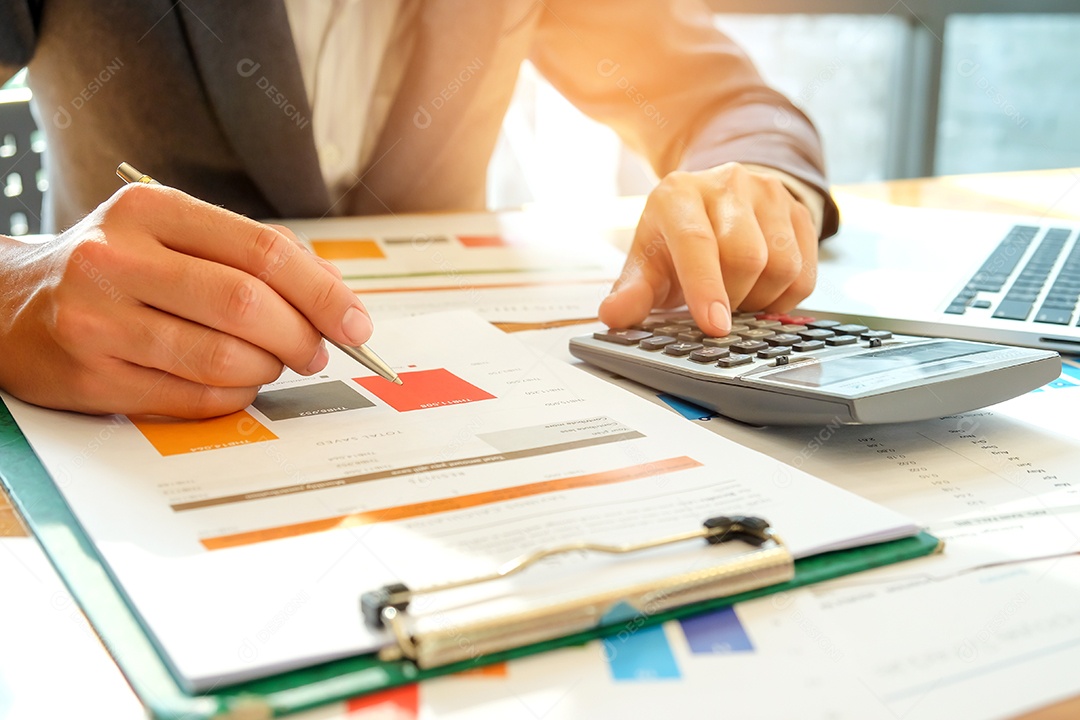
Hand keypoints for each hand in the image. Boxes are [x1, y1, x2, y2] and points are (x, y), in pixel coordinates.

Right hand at [0, 183, 369, 417]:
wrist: (9, 304)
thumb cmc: (116, 268)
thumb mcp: (174, 233)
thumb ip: (254, 254)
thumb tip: (335, 294)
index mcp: (150, 210)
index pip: (263, 251)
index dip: (324, 293)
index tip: (357, 323)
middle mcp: (117, 259)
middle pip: (247, 305)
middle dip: (302, 337)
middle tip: (318, 351)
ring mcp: (97, 320)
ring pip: (223, 358)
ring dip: (268, 369)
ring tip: (271, 363)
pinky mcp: (90, 376)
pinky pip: (194, 398)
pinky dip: (234, 394)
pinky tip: (235, 380)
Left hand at [598, 162, 817, 335]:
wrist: (715, 205)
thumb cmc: (676, 239)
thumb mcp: (647, 263)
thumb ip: (631, 292)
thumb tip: (614, 315)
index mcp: (679, 194)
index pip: (697, 242)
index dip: (706, 288)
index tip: (715, 326)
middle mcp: (727, 184)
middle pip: (746, 257)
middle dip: (733, 298)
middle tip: (718, 310)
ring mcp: (769, 193)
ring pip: (782, 265)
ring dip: (761, 299)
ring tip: (738, 297)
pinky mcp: (799, 211)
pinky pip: (806, 271)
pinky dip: (785, 297)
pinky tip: (763, 292)